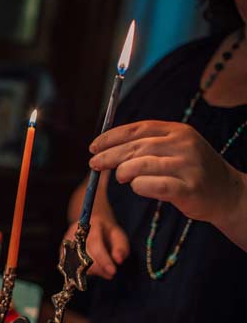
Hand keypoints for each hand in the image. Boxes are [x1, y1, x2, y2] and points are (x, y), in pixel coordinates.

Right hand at [64, 215, 128, 279]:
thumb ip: (121, 248)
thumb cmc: (107, 233)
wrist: (92, 225)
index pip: (95, 244)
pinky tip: (92, 271)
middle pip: (83, 255)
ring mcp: (66, 242)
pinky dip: (81, 272)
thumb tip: (118, 261)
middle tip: (110, 274)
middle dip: (98, 269)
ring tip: (102, 269)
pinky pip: (69, 266)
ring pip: (76, 263)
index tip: (113, 272)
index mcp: (91, 226)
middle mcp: (75, 233)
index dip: (103, 260)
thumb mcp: (119, 236)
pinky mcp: (62, 251)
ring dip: (91, 271)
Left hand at [89, 120, 245, 224]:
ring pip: (140, 165)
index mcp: (177, 130)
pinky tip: (137, 187)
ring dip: (123, 172)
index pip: (136, 129)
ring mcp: (187, 166)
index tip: (93, 146)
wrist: (229, 193)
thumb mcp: (175, 149)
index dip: (110, 137)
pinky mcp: (189, 188)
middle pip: (135, 147)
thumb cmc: (192, 171)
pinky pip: (153, 185)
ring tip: (120, 177)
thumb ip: (147, 145)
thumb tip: (107, 148)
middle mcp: (183, 144)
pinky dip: (139, 186)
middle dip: (109, 155)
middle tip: (94, 164)